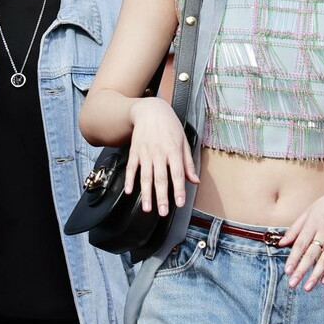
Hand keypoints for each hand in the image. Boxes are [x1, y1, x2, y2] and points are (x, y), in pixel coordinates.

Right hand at [126, 97, 198, 215]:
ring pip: (145, 176)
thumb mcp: (183, 141)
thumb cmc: (170, 126)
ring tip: (147, 208)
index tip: (180, 203)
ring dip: (146, 193)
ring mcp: (145, 153)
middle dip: (161, 197)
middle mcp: (159, 153)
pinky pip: (131, 168)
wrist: (150, 111)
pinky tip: (129, 191)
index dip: (179, 189)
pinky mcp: (135, 152)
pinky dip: (129, 180)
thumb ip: (188, 163)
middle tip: (163, 212)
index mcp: (173, 151)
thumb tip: (195, 180)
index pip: (177, 173)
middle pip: (160, 178)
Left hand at [280, 180, 323, 291]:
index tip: (287, 271)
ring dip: (315, 275)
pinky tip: (323, 281)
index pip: (301, 244)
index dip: (293, 258)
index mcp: (312, 224)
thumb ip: (294, 229)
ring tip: (306, 288)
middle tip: (292, 284)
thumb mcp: (307, 213)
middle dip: (301, 271)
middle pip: (311, 255)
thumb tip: (281, 243)